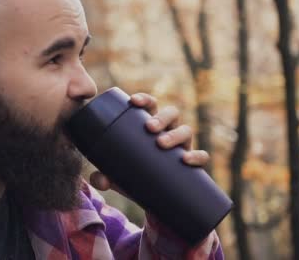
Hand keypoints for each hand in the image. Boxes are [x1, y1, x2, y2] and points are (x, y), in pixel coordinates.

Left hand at [90, 93, 209, 193]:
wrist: (155, 200)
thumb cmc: (135, 177)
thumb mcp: (118, 177)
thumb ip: (104, 177)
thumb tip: (97, 179)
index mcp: (150, 126)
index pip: (150, 105)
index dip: (144, 99)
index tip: (133, 101)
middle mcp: (169, 131)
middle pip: (171, 113)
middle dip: (161, 117)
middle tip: (149, 128)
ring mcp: (183, 146)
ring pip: (186, 130)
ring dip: (175, 134)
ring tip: (161, 143)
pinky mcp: (193, 164)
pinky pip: (201, 155)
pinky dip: (196, 155)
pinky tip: (186, 160)